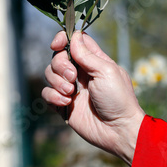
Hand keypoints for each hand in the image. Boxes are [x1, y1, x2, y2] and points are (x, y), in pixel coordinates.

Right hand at [42, 31, 144, 164]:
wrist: (118, 130)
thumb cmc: (118, 99)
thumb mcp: (106, 71)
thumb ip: (87, 55)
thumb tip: (73, 37)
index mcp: (94, 61)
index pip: (74, 41)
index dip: (62, 39)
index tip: (57, 45)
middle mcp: (80, 72)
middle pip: (58, 57)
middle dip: (60, 65)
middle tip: (73, 78)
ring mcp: (71, 88)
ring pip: (49, 74)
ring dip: (57, 82)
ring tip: (71, 93)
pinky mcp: (63, 104)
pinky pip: (47, 93)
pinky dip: (53, 97)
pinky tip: (67, 103)